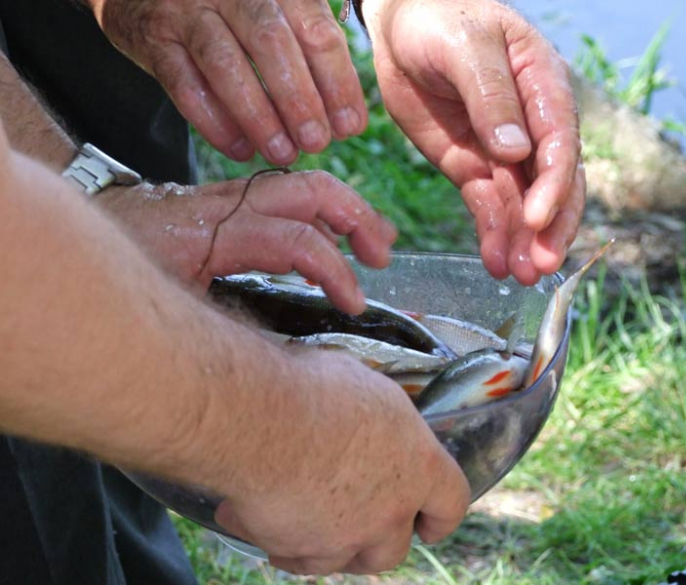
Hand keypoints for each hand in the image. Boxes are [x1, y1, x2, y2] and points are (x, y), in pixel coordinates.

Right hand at [88, 0, 366, 163]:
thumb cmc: (230, 12)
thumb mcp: (276, 12)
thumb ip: (310, 52)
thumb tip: (347, 120)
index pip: (316, 30)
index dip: (337, 83)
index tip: (350, 127)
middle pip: (272, 43)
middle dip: (298, 99)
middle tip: (316, 143)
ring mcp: (188, 10)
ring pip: (225, 64)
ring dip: (258, 116)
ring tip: (282, 153)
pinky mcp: (154, 38)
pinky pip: (184, 84)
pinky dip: (214, 122)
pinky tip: (240, 150)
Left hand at [100, 170, 396, 313]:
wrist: (75, 236)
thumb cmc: (114, 277)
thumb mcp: (167, 312)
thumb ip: (224, 322)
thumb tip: (278, 352)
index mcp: (210, 233)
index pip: (295, 239)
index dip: (334, 270)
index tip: (354, 303)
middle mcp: (223, 205)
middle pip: (309, 190)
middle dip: (357, 218)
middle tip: (382, 257)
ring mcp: (225, 198)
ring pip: (301, 184)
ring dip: (346, 209)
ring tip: (375, 241)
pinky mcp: (224, 202)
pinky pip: (285, 194)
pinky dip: (320, 211)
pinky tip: (334, 234)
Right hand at [213, 350, 470, 574]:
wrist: (259, 418)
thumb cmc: (315, 389)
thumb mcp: (365, 387)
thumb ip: (378, 420)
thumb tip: (368, 416)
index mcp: (418, 466)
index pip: (450, 502)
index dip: (441, 516)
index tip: (430, 525)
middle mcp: (387, 512)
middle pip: (393, 549)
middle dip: (377, 540)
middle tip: (359, 522)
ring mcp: (342, 538)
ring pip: (343, 560)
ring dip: (329, 544)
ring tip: (306, 518)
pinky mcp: (296, 548)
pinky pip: (295, 557)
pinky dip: (283, 543)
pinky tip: (264, 519)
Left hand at [363, 0, 584, 284]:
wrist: (402, 26)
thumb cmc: (441, 19)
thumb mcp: (466, 46)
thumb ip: (491, 94)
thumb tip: (515, 150)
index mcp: (543, 86)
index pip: (560, 142)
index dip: (553, 185)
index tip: (537, 218)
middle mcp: (531, 124)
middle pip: (553, 182)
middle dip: (549, 226)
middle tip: (540, 266)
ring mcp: (503, 150)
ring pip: (522, 203)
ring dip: (523, 240)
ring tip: (517, 274)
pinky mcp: (474, 167)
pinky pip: (489, 205)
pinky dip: (493, 233)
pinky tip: (495, 260)